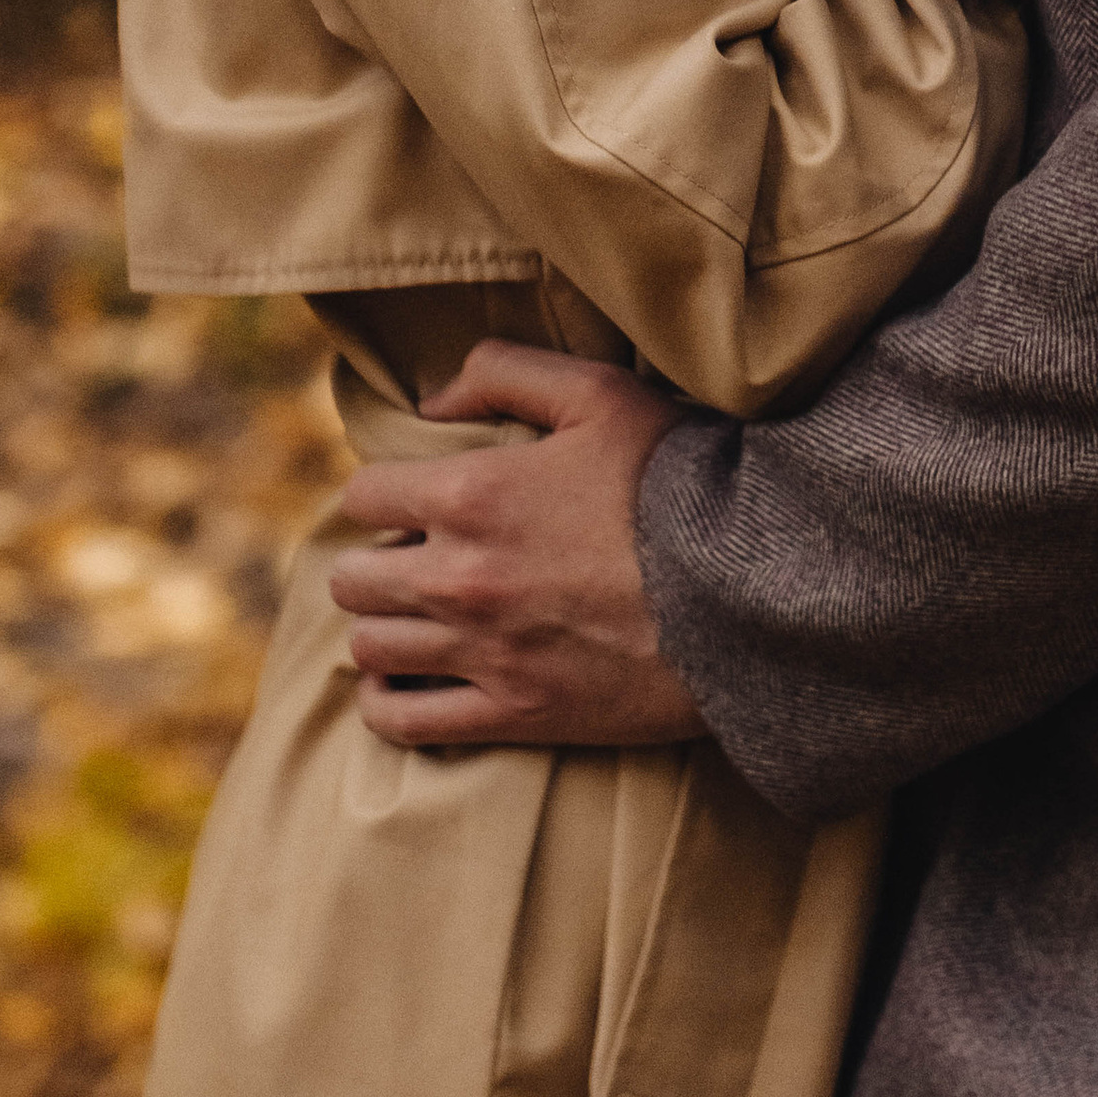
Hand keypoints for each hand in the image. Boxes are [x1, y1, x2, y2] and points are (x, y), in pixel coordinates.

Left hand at [327, 347, 706, 748]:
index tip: (415, 502)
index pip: (364, 496)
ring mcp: (483, 653)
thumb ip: (505, 372)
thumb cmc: (675, 482)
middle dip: (375, 563)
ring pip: (371, 650)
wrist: (743, 589)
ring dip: (382, 630)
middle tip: (415, 560)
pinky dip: (389, 706)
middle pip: (354, 580)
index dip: (384, 494)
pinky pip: (405, 724)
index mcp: (472, 495)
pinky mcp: (513, 713)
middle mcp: (459, 578)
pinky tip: (402, 686)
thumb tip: (434, 400)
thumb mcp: (600, 393)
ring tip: (413, 619)